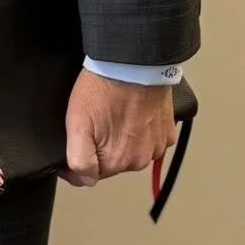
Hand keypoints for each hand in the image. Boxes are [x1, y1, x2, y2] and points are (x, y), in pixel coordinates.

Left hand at [60, 69, 175, 187]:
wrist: (132, 64)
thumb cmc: (103, 88)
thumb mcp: (76, 124)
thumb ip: (79, 161)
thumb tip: (84, 180)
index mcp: (116, 162)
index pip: (89, 174)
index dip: (77, 158)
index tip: (76, 139)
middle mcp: (139, 160)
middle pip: (111, 162)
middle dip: (101, 146)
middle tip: (97, 120)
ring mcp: (156, 146)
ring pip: (131, 151)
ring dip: (122, 139)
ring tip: (115, 114)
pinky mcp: (167, 132)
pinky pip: (150, 140)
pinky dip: (141, 131)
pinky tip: (133, 113)